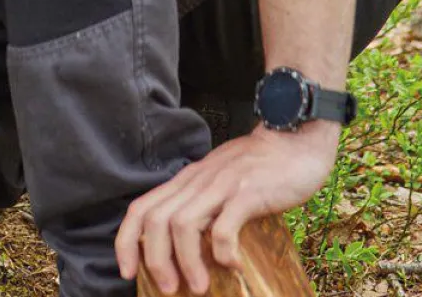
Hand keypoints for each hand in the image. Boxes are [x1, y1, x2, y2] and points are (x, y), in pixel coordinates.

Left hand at [115, 123, 339, 294]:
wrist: (295, 140)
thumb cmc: (259, 167)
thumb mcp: (220, 181)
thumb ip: (205, 205)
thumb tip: (192, 251)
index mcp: (187, 180)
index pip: (141, 207)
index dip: (126, 241)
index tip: (128, 271)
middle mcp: (197, 181)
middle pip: (156, 219)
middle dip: (155, 260)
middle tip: (169, 289)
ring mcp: (221, 184)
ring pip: (182, 224)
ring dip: (186, 261)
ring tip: (199, 286)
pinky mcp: (247, 192)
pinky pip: (223, 227)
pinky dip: (223, 252)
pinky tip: (233, 264)